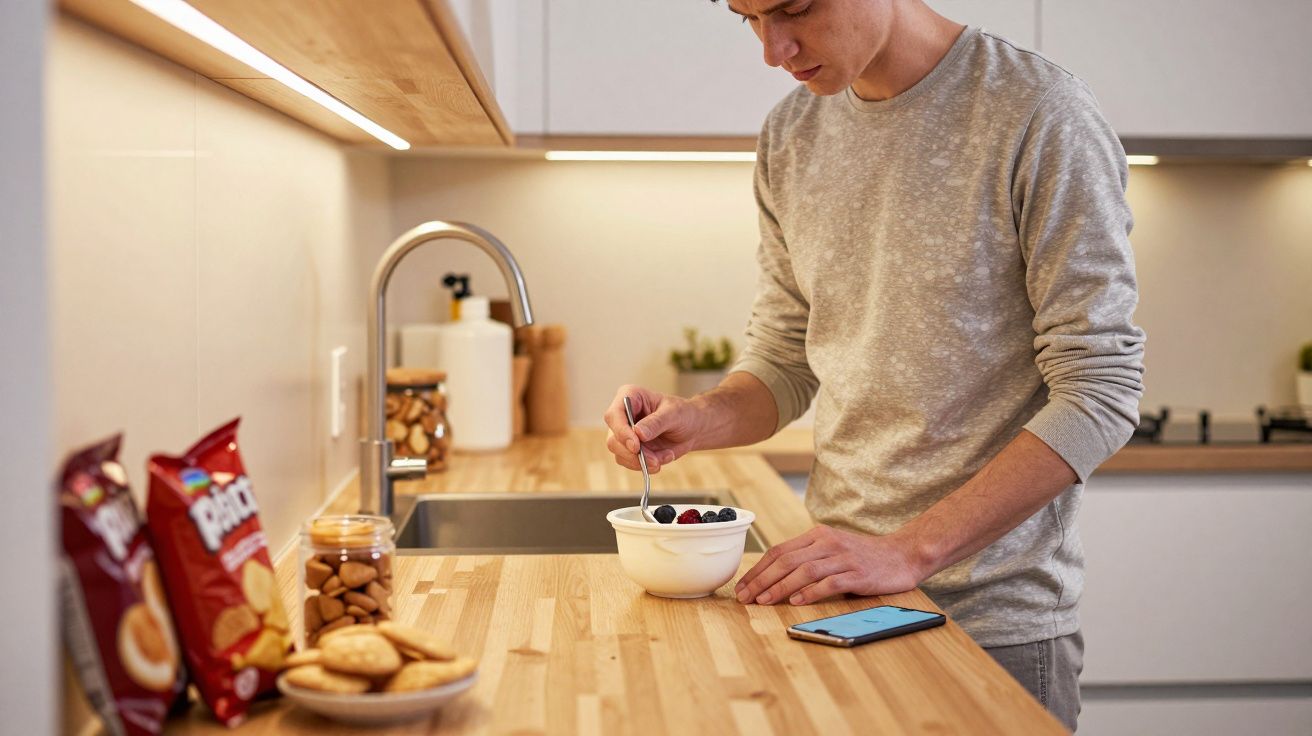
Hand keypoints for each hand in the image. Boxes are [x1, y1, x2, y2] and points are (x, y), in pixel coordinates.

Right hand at [602, 385, 703, 473]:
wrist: (692, 429)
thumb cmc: (683, 414)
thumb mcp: (674, 414)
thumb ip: (656, 422)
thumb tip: (638, 433)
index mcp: (630, 396)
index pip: (614, 415)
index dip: (621, 432)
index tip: (636, 446)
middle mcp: (622, 415)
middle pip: (613, 439)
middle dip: (633, 453)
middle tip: (655, 460)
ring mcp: (623, 434)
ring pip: (619, 454)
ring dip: (643, 461)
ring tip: (666, 455)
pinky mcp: (628, 449)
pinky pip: (629, 462)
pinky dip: (647, 465)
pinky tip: (663, 457)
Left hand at [735, 525, 926, 605]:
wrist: (902, 555)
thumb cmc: (862, 556)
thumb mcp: (831, 549)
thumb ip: (807, 557)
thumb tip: (773, 576)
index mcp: (817, 536)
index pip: (779, 551)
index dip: (758, 570)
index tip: (743, 586)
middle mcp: (828, 543)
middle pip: (787, 561)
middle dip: (762, 580)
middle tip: (746, 597)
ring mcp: (843, 558)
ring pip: (805, 571)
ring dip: (781, 587)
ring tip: (764, 601)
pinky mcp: (858, 574)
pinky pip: (830, 583)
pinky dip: (811, 592)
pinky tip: (797, 601)